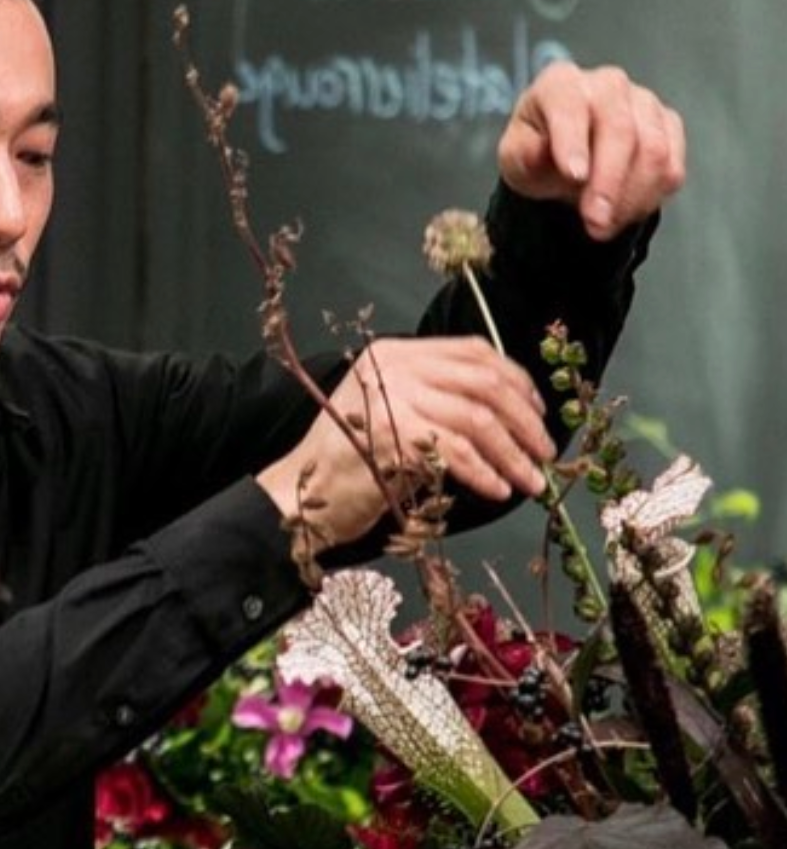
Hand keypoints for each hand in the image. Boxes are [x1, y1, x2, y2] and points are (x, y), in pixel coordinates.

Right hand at [256, 338, 556, 545]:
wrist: (303, 496)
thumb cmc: (350, 461)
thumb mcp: (392, 412)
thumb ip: (435, 397)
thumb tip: (510, 412)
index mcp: (396, 353)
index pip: (473, 352)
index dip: (516, 380)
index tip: (539, 412)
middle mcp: (394, 367)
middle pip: (484, 383)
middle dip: (525, 421)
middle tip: (545, 453)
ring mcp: (392, 398)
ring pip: (478, 419)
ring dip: (514, 454)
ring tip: (531, 481)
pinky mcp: (393, 436)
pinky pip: (459, 451)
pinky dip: (486, 472)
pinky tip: (499, 489)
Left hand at [497, 61, 685, 241]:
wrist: (564, 163)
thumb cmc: (536, 153)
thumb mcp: (515, 158)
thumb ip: (525, 154)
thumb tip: (538, 153)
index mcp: (561, 84)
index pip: (570, 106)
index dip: (574, 142)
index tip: (574, 176)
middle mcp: (607, 85)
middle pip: (621, 130)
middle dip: (609, 182)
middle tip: (595, 221)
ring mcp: (644, 102)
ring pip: (653, 151)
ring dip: (631, 197)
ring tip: (604, 226)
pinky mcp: (668, 127)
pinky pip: (671, 166)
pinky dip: (650, 198)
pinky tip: (624, 213)